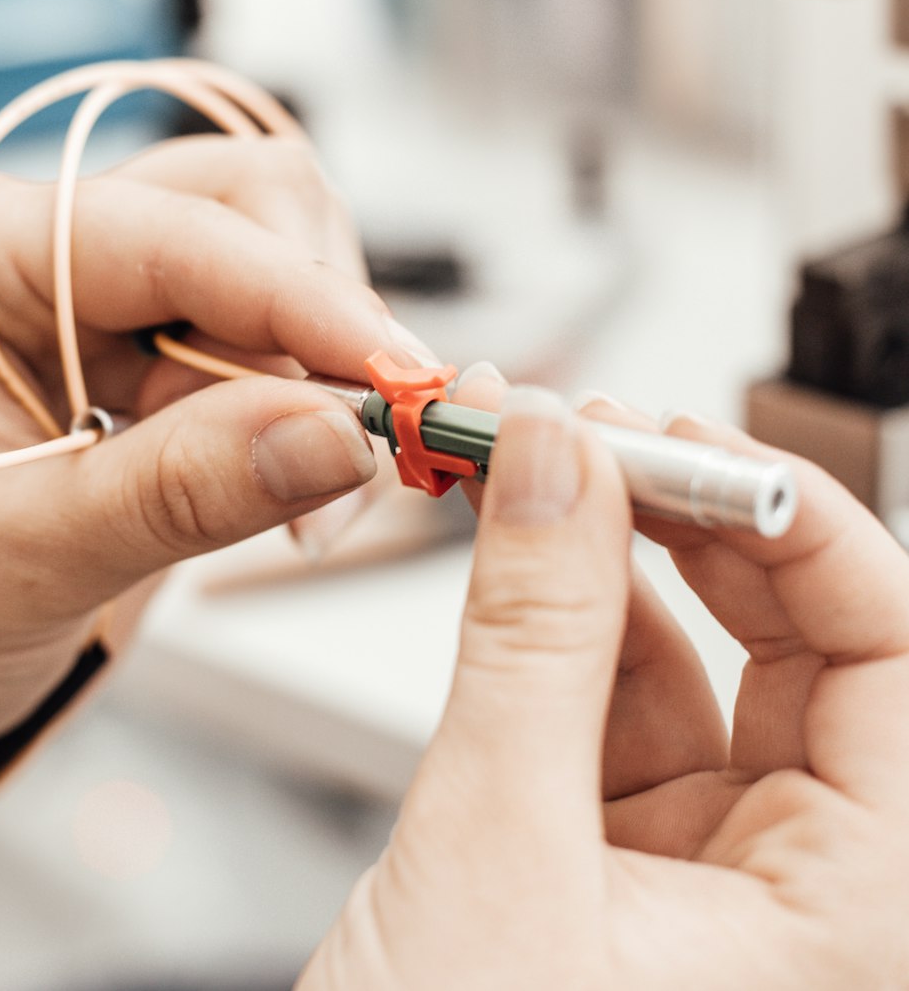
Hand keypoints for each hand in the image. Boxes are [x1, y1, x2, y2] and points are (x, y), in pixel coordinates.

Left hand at [0, 134, 433, 807]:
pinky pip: (277, 349)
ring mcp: (116, 304)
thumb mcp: (19, 557)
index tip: (393, 376)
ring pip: (282, 274)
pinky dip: (315, 414)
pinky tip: (300, 487)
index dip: (301, 299)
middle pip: (250, 213)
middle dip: (320, 330)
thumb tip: (338, 436)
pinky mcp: (164, 361)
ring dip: (326, 380)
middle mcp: (54, 251)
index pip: (173, 232)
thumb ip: (178, 491)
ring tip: (312, 500)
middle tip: (355, 451)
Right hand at [300, 372, 908, 988]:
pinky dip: (556, 618)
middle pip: (793, 643)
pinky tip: (516, 551)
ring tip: (535, 467)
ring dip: (605, 555)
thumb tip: (555, 463)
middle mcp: (807, 894)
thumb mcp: (492, 858)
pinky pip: (607, 701)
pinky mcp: (611, 858)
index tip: (680, 442)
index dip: (801, 526)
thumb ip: (528, 639)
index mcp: (862, 926)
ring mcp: (704, 872)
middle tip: (593, 435)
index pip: (894, 658)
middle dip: (689, 520)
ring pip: (688, 659)